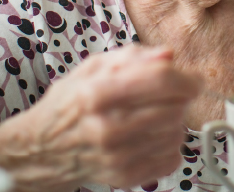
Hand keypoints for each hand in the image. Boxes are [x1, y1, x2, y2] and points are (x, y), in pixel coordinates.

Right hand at [0, 45, 200, 191]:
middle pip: (174, 107)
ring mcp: (116, 156)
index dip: (186, 77)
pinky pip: (171, 158)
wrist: (42, 148)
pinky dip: (169, 144)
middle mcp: (107, 127)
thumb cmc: (69, 104)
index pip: (161, 80)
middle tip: (169, 95)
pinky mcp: (124, 177)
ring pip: (177, 133)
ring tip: (154, 115)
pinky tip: (151, 135)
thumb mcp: (93, 67)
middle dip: (180, 98)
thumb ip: (134, 57)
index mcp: (97, 93)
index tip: (192, 79)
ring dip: (174, 120)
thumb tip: (168, 56)